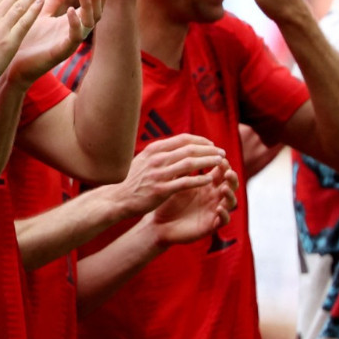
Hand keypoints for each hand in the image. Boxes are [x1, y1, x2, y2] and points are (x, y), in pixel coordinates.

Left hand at [5, 0, 104, 86]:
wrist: (13, 64)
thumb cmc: (28, 40)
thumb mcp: (42, 13)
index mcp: (72, 23)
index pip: (92, 6)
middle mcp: (75, 32)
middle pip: (96, 13)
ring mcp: (70, 42)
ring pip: (89, 23)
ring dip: (88, 5)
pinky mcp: (62, 52)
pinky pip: (75, 37)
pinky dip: (75, 22)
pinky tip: (71, 10)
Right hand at [111, 134, 226, 217]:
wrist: (116, 198)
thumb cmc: (131, 181)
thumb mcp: (144, 161)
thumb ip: (161, 155)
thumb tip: (180, 149)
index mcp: (153, 150)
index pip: (183, 139)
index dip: (200, 140)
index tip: (211, 144)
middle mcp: (157, 159)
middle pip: (189, 149)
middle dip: (209, 150)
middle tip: (222, 152)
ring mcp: (158, 174)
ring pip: (190, 164)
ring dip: (208, 161)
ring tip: (220, 163)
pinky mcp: (161, 190)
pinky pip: (185, 183)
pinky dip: (199, 180)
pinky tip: (209, 180)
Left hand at [150, 164, 238, 246]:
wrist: (159, 224)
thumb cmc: (167, 201)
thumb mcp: (175, 183)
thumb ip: (181, 168)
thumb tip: (182, 146)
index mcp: (206, 184)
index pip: (220, 171)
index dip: (222, 164)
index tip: (219, 157)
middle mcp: (213, 196)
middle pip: (230, 184)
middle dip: (231, 177)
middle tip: (228, 171)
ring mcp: (214, 210)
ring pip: (231, 202)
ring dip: (230, 194)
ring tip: (224, 188)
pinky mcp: (211, 225)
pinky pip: (224, 221)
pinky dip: (224, 214)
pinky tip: (219, 208)